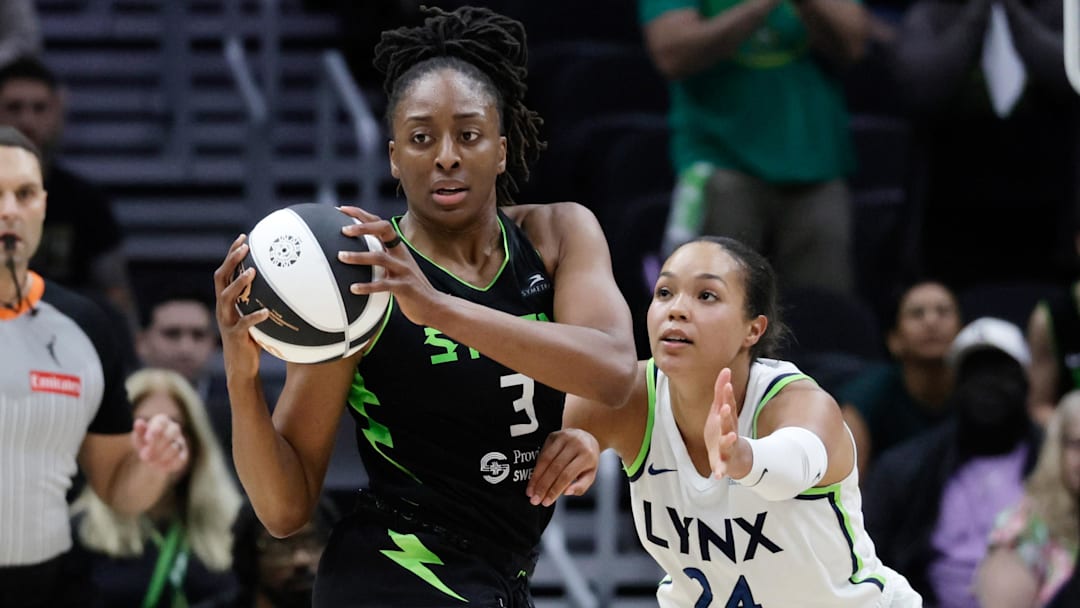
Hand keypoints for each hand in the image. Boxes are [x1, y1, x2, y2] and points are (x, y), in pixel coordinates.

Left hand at [132, 413, 188, 473]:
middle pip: (170, 435)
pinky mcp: (183, 453)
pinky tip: (159, 467)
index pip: (162, 422)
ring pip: (174, 448)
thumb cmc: (144, 441)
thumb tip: (139, 422)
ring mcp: (180, 441)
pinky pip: (180, 459)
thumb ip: (139, 430)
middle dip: (156, 447)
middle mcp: (174, 428)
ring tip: (150, 462)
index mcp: (162, 420)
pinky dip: (168, 464)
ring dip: (161, 457)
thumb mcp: (138, 435)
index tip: (146, 440)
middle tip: (144, 456)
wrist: (152, 452)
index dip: (155, 431)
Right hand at [213, 234, 268, 379]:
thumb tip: (291, 284)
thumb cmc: (253, 339)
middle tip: (244, 247)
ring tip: (252, 272)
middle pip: (220, 278)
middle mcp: (223, 308)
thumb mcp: (258, 316)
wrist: (241, 367)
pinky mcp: (235, 336)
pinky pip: (243, 324)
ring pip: (226, 298)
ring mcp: (226, 322)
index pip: (225, 272)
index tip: (243, 237)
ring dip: (239, 283)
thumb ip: (265, 300)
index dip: (231, 254)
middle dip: (231, 261)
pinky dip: (254, 317)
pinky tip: (266, 312)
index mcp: (227, 301)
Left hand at [335, 206, 447, 327]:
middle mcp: (401, 254)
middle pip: (384, 230)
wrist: (434, 305)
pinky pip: (384, 284)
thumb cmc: (410, 288)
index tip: (342, 210)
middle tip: (343, 230)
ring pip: (380, 257)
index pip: (379, 223)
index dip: (361, 214)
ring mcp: (404, 269)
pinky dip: (367, 286)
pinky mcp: (405, 287)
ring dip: (359, 256)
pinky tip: (353, 288)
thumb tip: (354, 255)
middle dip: (363, 227)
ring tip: (341, 256)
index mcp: (398, 248)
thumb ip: (381, 259)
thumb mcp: (396, 268)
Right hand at [526, 429, 598, 506]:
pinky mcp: (553, 435)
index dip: (555, 489)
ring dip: (536, 477)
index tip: (546, 502)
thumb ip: (580, 486)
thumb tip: (565, 492)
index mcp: (586, 455)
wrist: (587, 436)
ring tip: (530, 492)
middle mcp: (575, 444)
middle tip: (534, 500)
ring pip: (545, 459)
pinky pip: (542, 453)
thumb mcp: (590, 475)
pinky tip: (533, 479)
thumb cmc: (588, 460)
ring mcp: (563, 437)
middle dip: (543, 486)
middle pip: (555, 468)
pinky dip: (536, 468)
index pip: (567, 475)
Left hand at [704, 367, 739, 478]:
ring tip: (730, 437)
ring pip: (727, 445)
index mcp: (727, 420)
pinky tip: (718, 475)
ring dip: (728, 441)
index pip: (728, 406)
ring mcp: (727, 448)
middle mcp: (728, 432)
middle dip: (727, 416)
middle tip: (724, 408)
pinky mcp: (723, 463)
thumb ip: (721, 391)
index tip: (727, 384)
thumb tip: (726, 369)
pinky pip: (721, 467)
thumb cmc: (725, 430)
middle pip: (728, 423)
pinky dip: (720, 471)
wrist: (736, 458)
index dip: (727, 396)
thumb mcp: (720, 410)